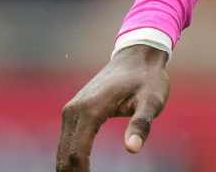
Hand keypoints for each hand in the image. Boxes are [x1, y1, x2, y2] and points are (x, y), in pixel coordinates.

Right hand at [56, 44, 170, 170]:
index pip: (76, 154)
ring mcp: (71, 110)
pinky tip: (83, 168)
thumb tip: (132, 149)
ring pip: (63, 150)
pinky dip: (71, 157)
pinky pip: (67, 141)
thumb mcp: (152, 100)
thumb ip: (142, 123)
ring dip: (71, 169)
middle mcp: (73, 110)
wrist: (138, 55)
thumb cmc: (148, 78)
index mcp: (90, 110)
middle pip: (64, 156)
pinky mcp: (73, 111)